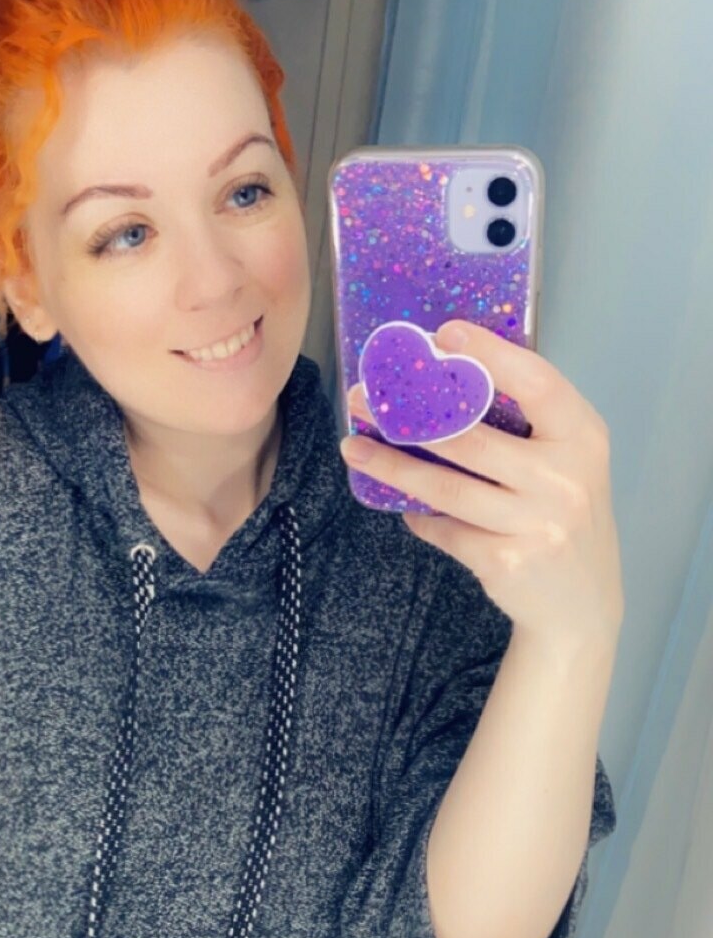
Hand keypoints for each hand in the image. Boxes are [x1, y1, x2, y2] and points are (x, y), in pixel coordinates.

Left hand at [339, 319, 624, 648]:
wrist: (582, 604)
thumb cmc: (562, 517)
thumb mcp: (567, 462)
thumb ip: (528, 424)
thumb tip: (445, 380)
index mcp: (583, 438)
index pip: (537, 382)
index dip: (490, 355)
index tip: (443, 333)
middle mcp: (565, 478)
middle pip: (473, 438)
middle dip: (410, 416)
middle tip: (363, 397)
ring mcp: (538, 523)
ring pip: (446, 487)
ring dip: (393, 467)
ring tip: (354, 449)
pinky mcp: (507, 561)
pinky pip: (445, 529)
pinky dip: (419, 516)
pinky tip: (403, 507)